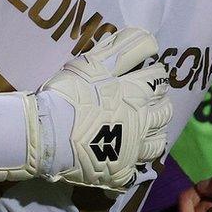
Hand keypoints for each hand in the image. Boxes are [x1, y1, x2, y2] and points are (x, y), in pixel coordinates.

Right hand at [0, 27, 170, 191]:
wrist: (46, 133)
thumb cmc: (68, 95)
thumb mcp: (93, 64)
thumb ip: (123, 49)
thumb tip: (150, 39)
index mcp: (136, 94)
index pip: (158, 81)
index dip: (156, 77)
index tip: (150, 77)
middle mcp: (141, 121)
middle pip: (165, 112)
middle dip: (161, 105)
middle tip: (151, 105)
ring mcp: (133, 149)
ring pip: (158, 143)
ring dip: (155, 135)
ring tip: (147, 132)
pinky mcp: (120, 171)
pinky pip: (137, 171)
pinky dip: (136, 165)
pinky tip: (130, 160)